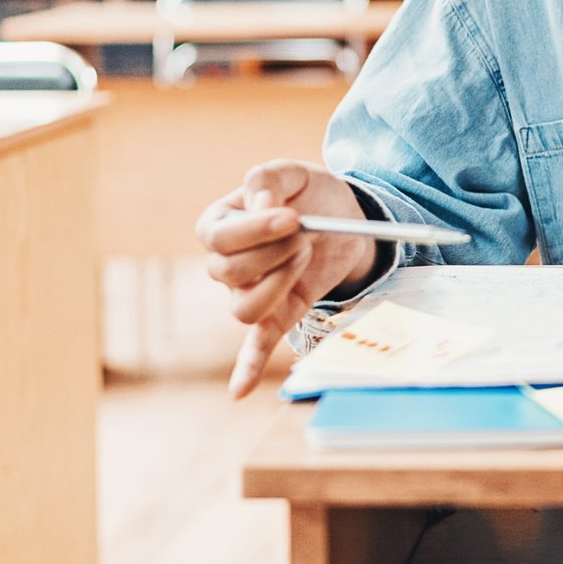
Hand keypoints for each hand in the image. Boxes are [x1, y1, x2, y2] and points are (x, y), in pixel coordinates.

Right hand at [196, 159, 379, 398]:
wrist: (344, 216)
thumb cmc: (309, 193)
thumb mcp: (293, 172)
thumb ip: (269, 178)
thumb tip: (261, 202)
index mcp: (218, 224)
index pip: (218, 237)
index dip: (254, 229)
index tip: (292, 217)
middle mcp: (224, 264)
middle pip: (229, 274)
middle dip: (273, 253)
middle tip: (305, 234)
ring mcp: (248, 293)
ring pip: (242, 309)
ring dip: (277, 285)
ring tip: (304, 258)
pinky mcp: (277, 315)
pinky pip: (255, 347)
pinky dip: (247, 368)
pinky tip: (239, 391)